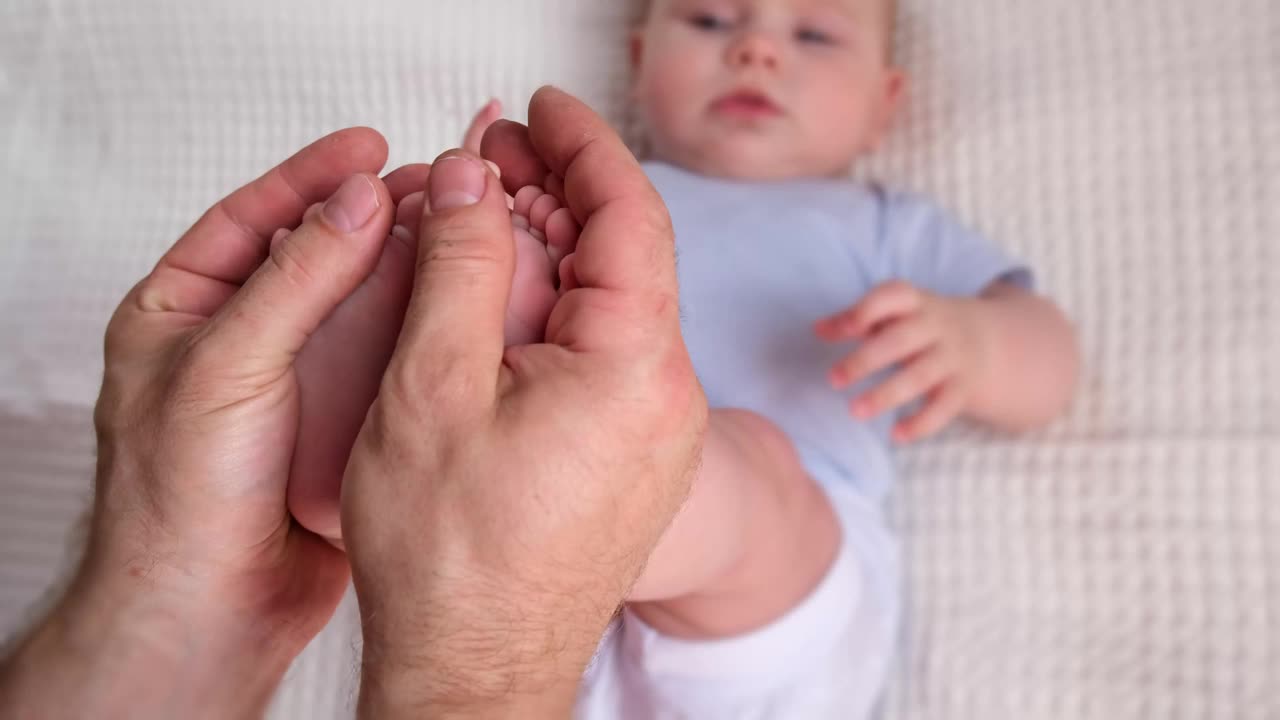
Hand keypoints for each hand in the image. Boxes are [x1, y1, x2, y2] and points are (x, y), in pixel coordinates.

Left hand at [1, 128, 398, 717]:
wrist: (210, 608)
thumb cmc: (179, 498)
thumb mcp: (226, 365)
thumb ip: (294, 280)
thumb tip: (357, 203)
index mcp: (180, 312)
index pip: (251, 218)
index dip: (311, 176)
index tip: (371, 147)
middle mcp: (239, 340)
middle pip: (314, 254)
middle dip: (372, 218)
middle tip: (434, 186)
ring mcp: (292, 383)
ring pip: (356, 308)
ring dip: (404, 271)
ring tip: (457, 235)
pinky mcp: (337, 423)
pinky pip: (382, 362)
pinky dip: (418, 332)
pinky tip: (458, 309)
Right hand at [343, 87, 706, 715]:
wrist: (477, 669)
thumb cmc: (451, 556)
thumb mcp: (432, 388)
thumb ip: (463, 267)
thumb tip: (477, 180)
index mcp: (636, 370)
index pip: (629, 215)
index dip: (584, 145)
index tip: (544, 107)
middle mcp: (668, 397)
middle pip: (625, 255)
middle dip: (559, 192)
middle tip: (490, 156)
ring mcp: (656, 432)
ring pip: (612, 305)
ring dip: (553, 252)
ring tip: (485, 217)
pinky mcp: (632, 457)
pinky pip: (606, 354)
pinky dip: (559, 310)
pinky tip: (504, 299)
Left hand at [817, 280, 988, 442]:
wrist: (990, 341)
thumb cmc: (922, 326)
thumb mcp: (896, 314)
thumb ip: (857, 319)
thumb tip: (817, 329)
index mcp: (916, 303)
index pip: (894, 296)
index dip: (867, 310)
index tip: (842, 330)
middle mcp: (937, 327)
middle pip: (902, 340)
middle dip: (866, 360)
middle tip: (833, 380)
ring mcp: (952, 358)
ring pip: (921, 376)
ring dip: (886, 395)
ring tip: (855, 412)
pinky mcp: (963, 388)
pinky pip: (944, 408)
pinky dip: (921, 423)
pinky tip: (895, 436)